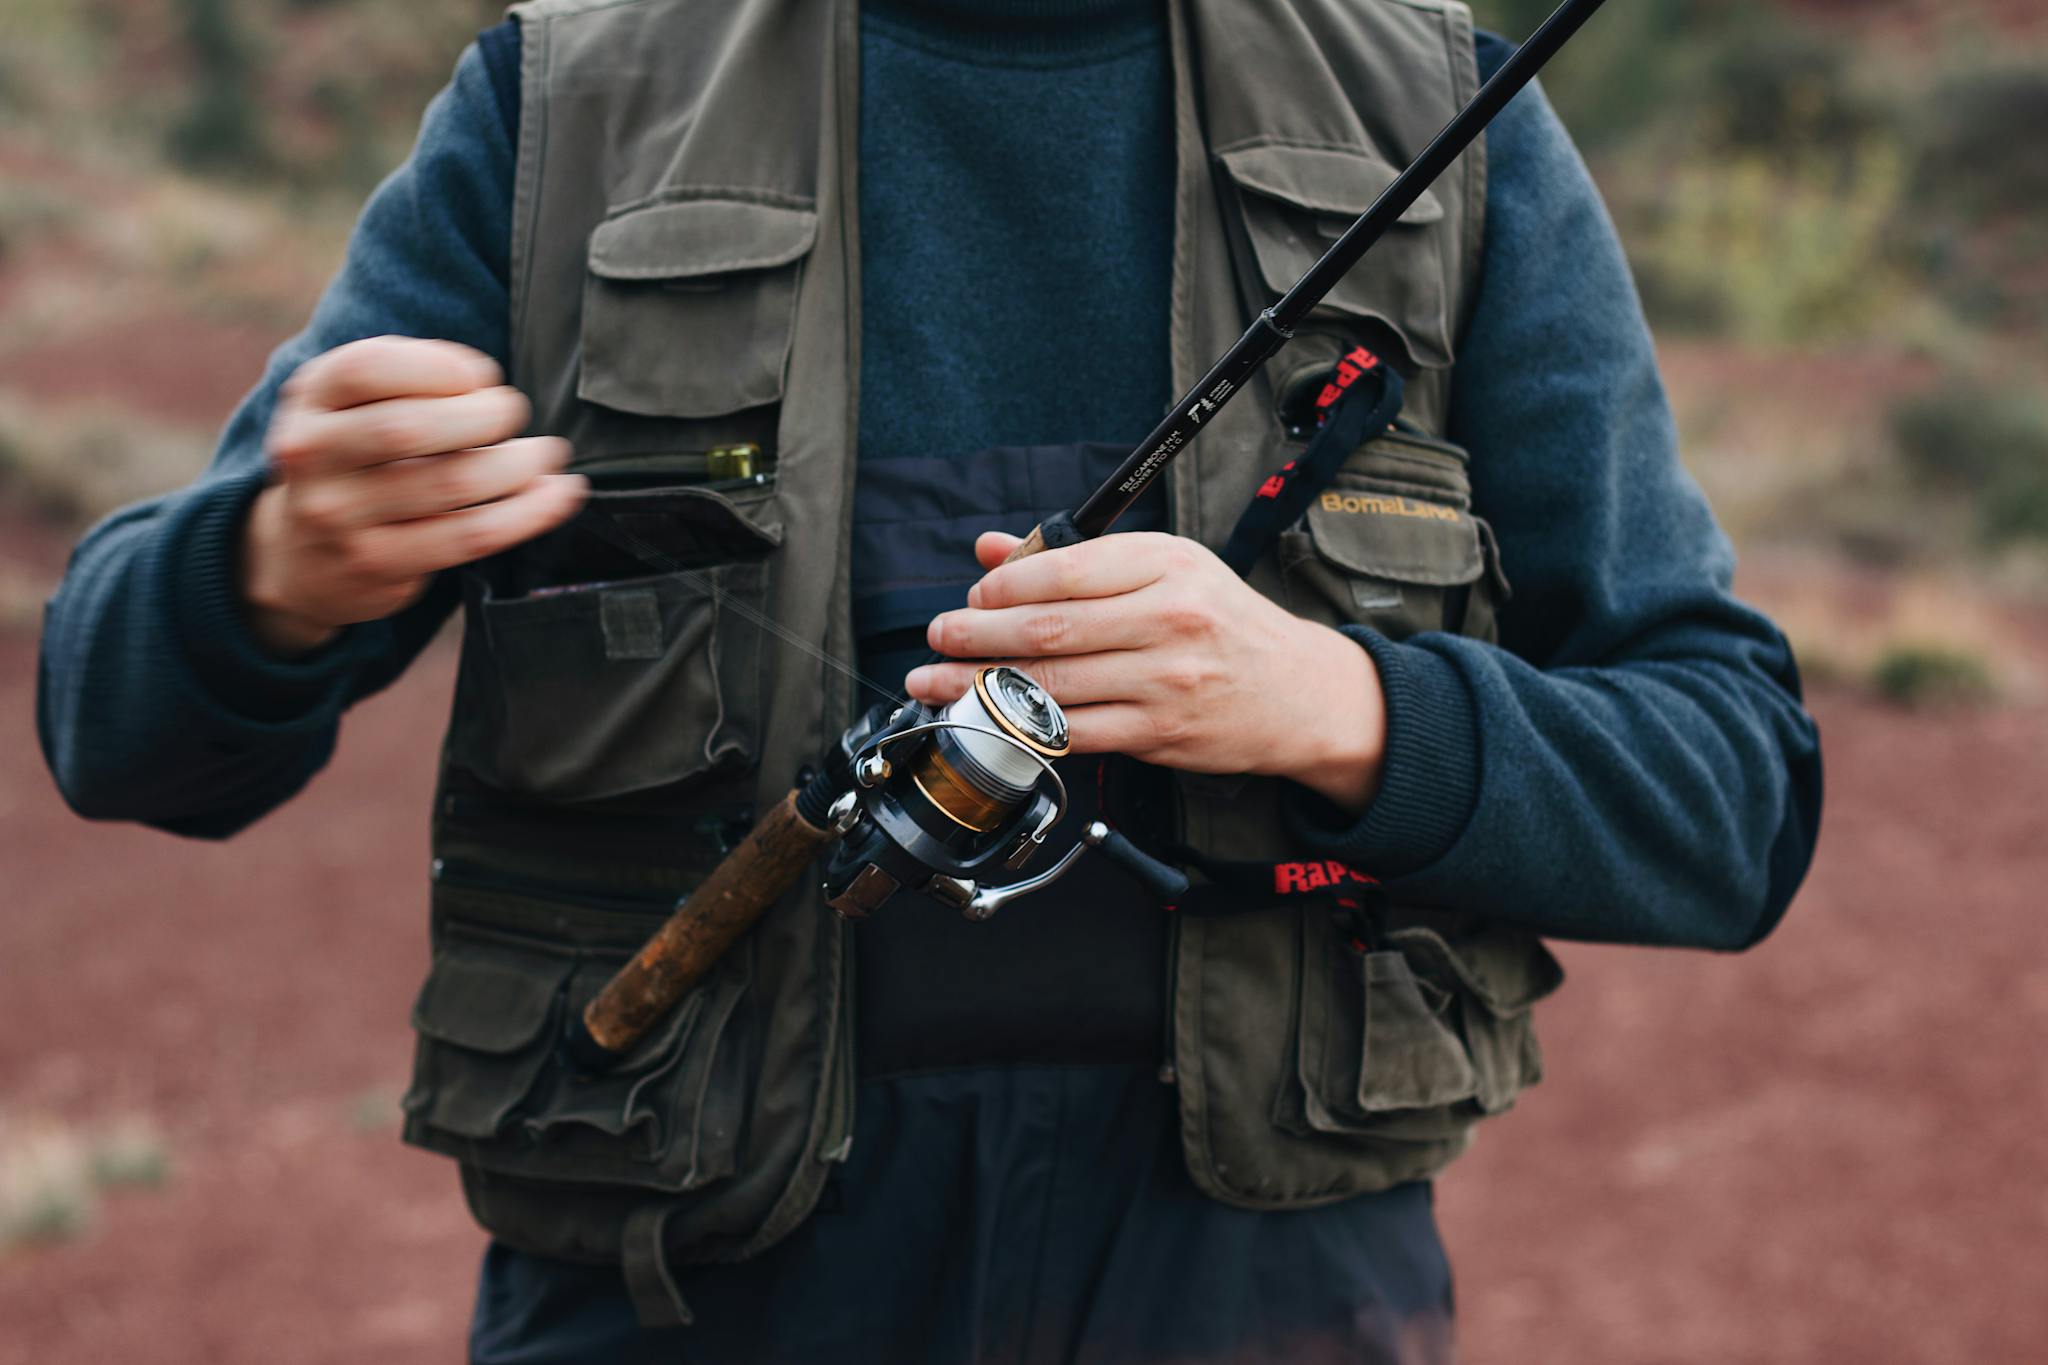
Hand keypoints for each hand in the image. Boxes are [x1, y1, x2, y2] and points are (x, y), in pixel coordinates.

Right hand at [241, 336, 586, 656]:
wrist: (300, 559)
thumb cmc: (352, 459)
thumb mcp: (349, 404)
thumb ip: (400, 377)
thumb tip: (480, 381)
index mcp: (309, 401)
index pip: (366, 369)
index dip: (436, 365)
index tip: (480, 375)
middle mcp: (313, 457)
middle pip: (408, 428)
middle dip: (481, 415)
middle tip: (512, 410)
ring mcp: (340, 517)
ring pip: (449, 483)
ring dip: (517, 464)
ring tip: (547, 454)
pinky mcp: (378, 564)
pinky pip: (469, 535)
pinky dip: (526, 513)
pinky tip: (559, 494)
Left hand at [905, 530, 1387, 811]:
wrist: (1300, 691)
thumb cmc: (1224, 623)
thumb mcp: (1165, 569)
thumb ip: (1075, 558)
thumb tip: (992, 548)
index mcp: (1166, 564)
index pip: (1062, 570)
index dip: (1002, 585)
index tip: (974, 594)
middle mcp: (1168, 618)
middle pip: (1046, 628)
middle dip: (976, 634)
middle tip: (939, 636)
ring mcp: (1165, 680)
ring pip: (1051, 685)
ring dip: (979, 687)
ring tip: (937, 684)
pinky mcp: (1159, 732)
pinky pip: (1074, 733)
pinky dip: (1023, 728)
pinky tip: (988, 721)